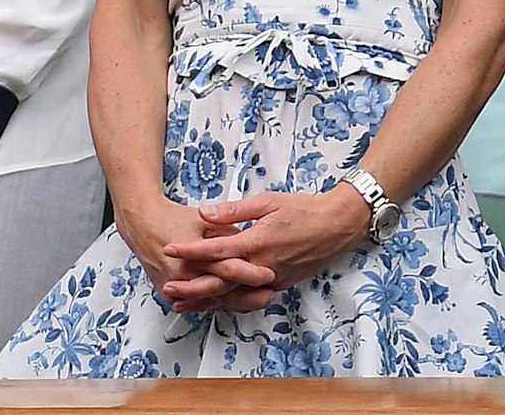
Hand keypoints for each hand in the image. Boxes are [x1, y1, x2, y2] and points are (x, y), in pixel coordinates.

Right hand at [113, 194, 271, 313]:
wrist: (141, 222)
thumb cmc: (172, 218)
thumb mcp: (202, 219)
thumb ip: (225, 231)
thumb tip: (247, 240)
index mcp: (192, 255)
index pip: (227, 269)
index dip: (251, 273)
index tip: (269, 274)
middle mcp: (182, 274)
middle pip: (221, 291)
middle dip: (248, 294)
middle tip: (269, 292)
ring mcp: (174, 287)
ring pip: (210, 301)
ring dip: (235, 302)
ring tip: (256, 300)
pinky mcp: (168, 293)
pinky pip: (196, 303)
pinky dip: (215, 303)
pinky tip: (233, 303)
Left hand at [162, 188, 371, 307]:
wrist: (337, 227)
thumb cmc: (302, 209)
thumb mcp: (267, 202)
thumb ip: (233, 211)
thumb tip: (203, 213)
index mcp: (258, 242)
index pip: (217, 249)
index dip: (191, 251)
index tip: (168, 249)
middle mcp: (264, 266)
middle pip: (222, 281)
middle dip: (193, 287)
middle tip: (167, 289)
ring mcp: (273, 279)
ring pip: (236, 295)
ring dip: (208, 299)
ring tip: (183, 302)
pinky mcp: (280, 284)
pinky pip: (251, 297)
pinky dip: (231, 300)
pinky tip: (215, 301)